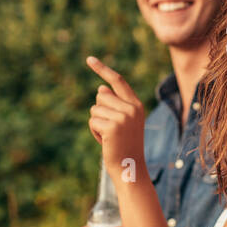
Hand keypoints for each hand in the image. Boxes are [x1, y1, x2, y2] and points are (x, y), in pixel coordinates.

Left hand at [86, 56, 146, 178]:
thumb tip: (101, 89)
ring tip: (109, 137)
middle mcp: (132, 108)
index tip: (89, 59)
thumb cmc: (124, 145)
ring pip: (95, 109)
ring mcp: (123, 117)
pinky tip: (105, 141)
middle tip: (111, 130)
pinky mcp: (112, 126)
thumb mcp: (122, 122)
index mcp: (136, 105)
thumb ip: (114, 104)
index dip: (102, 69)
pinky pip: (92, 121)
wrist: (130, 167)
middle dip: (100, 111)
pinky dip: (94, 132)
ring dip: (97, 123)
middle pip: (101, 96)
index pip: (118, 81)